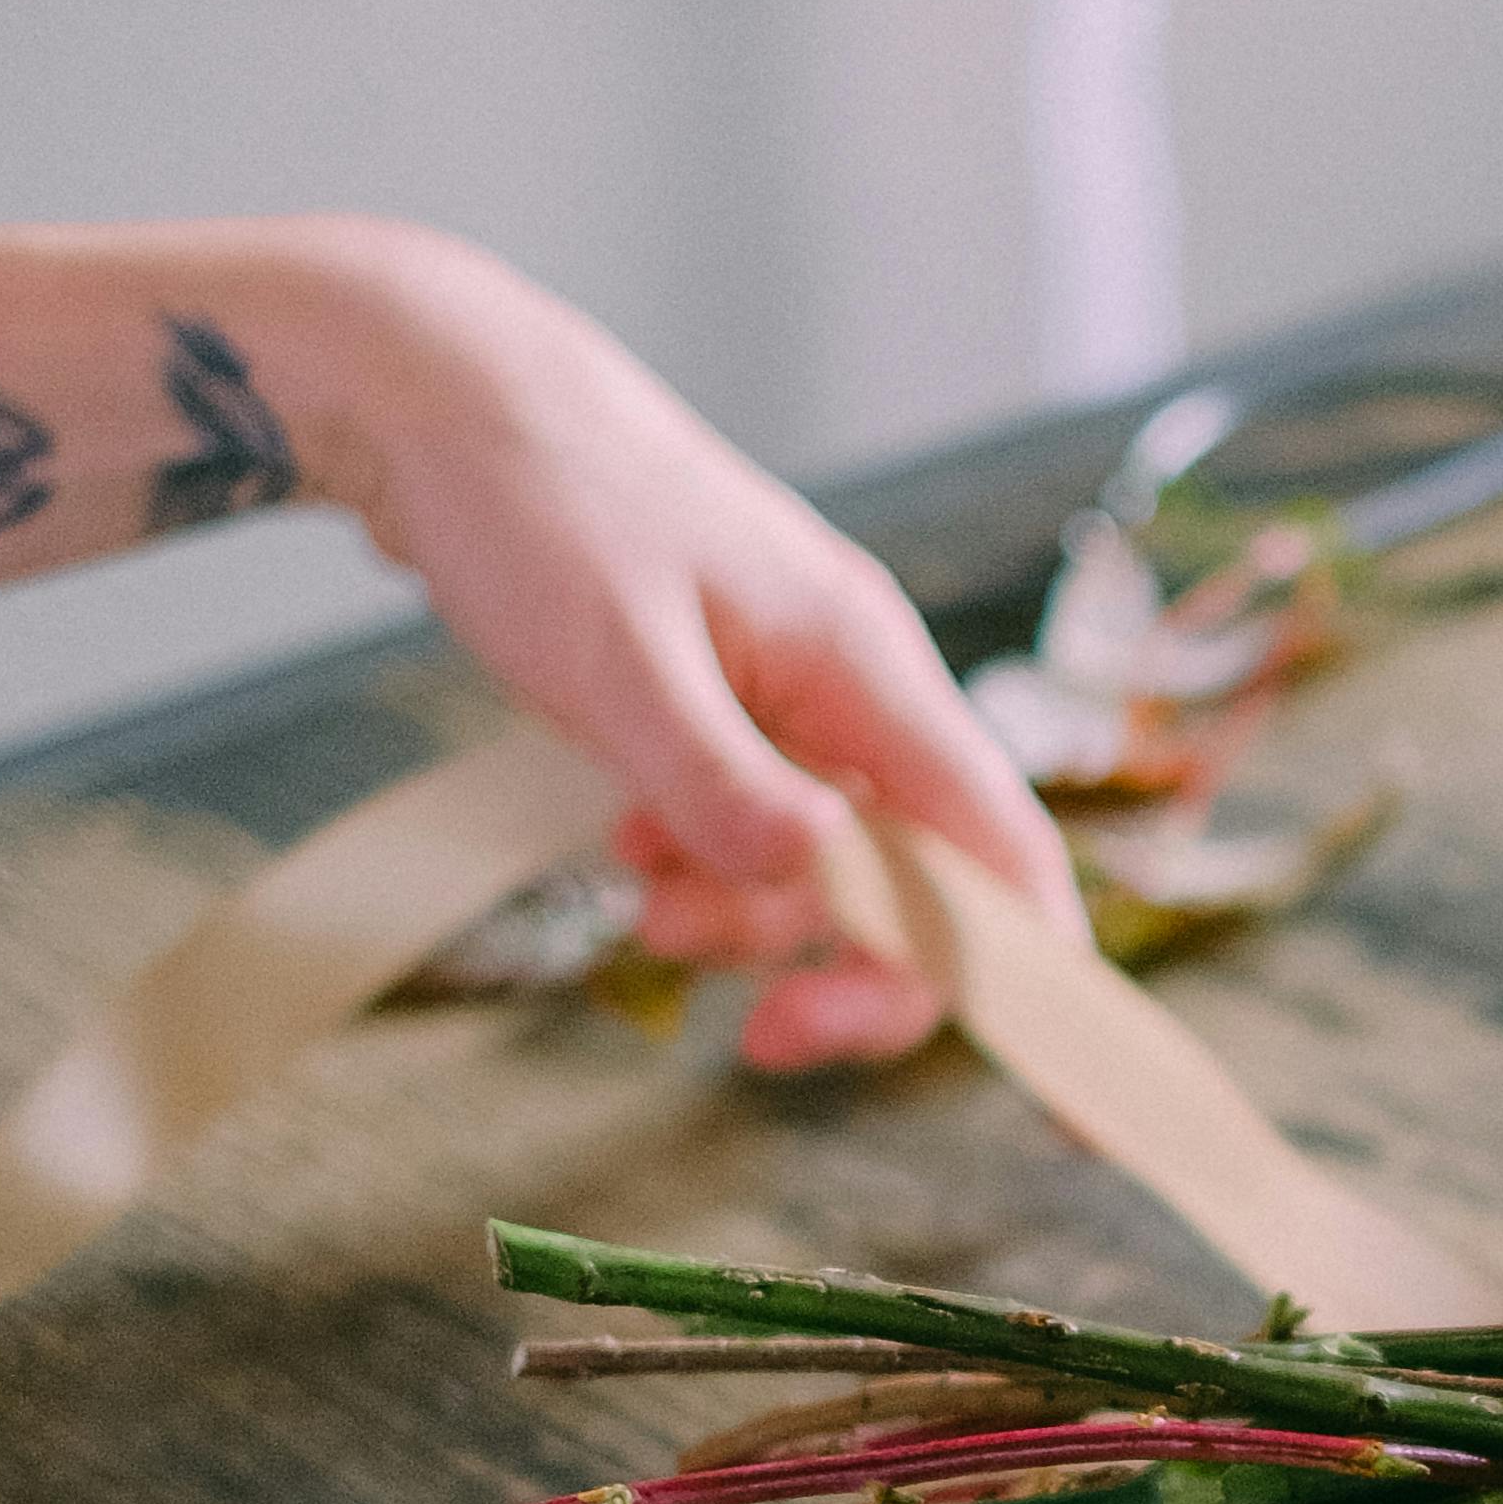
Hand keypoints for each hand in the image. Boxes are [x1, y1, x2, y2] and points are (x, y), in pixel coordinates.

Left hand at [312, 230, 1084, 1069]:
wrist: (449, 399)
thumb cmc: (538, 503)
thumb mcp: (615, 657)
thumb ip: (715, 777)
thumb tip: (811, 882)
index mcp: (866, 665)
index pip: (1000, 849)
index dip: (1037, 979)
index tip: (1053, 1105)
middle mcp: (857, 688)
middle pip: (921, 884)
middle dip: (840, 965)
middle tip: (748, 1032)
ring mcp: (797, 698)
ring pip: (828, 868)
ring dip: (746, 917)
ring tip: (638, 893)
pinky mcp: (735, 707)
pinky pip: (759, 827)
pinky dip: (704, 864)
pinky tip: (630, 838)